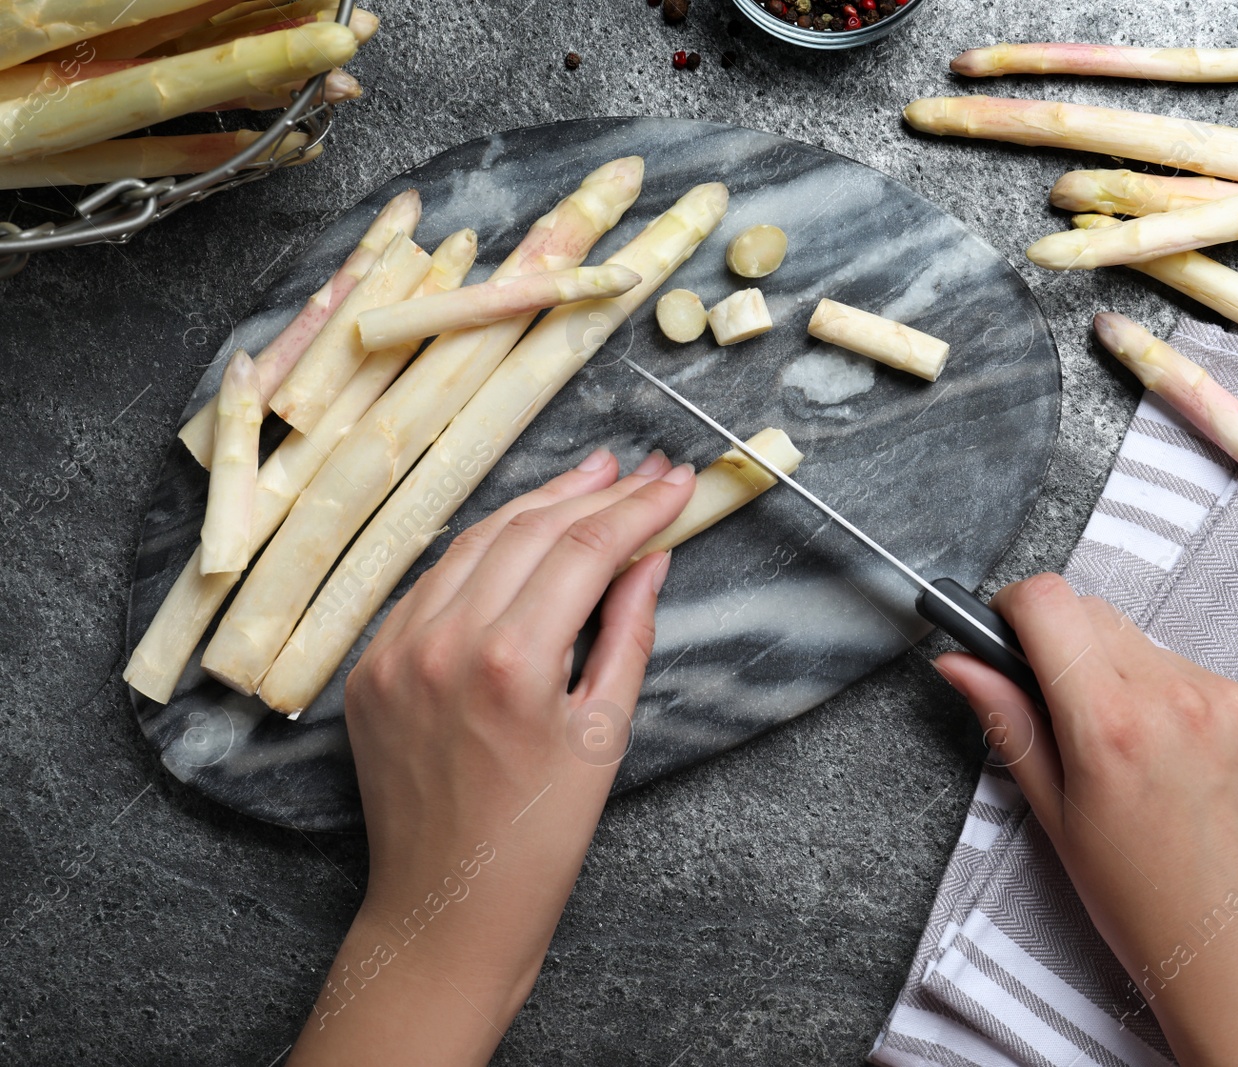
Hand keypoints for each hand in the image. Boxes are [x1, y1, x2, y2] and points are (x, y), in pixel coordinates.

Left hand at [290, 447, 695, 1066]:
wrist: (448, 908)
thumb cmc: (539, 840)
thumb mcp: (604, 735)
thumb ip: (627, 632)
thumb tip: (650, 557)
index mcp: (509, 663)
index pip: (582, 550)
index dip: (635, 508)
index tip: (674, 483)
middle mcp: (441, 643)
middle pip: (525, 531)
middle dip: (589, 492)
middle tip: (638, 468)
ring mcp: (394, 652)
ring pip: (471, 543)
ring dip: (533, 507)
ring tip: (587, 480)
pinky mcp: (370, 667)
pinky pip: (430, 583)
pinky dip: (480, 550)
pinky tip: (518, 534)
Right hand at [935, 574, 1237, 1066]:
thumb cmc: (1143, 902)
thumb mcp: (1055, 815)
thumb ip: (1008, 722)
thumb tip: (959, 660)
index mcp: (1111, 725)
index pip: (1048, 602)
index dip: (1014, 607)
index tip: (1008, 631)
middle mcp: (1179, 699)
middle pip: (1097, 615)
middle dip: (1069, 647)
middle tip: (1071, 716)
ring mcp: (1237, 700)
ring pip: (1151, 647)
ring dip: (1130, 679)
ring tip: (1141, 759)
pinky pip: (1207, 675)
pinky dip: (1187, 704)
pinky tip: (1190, 767)